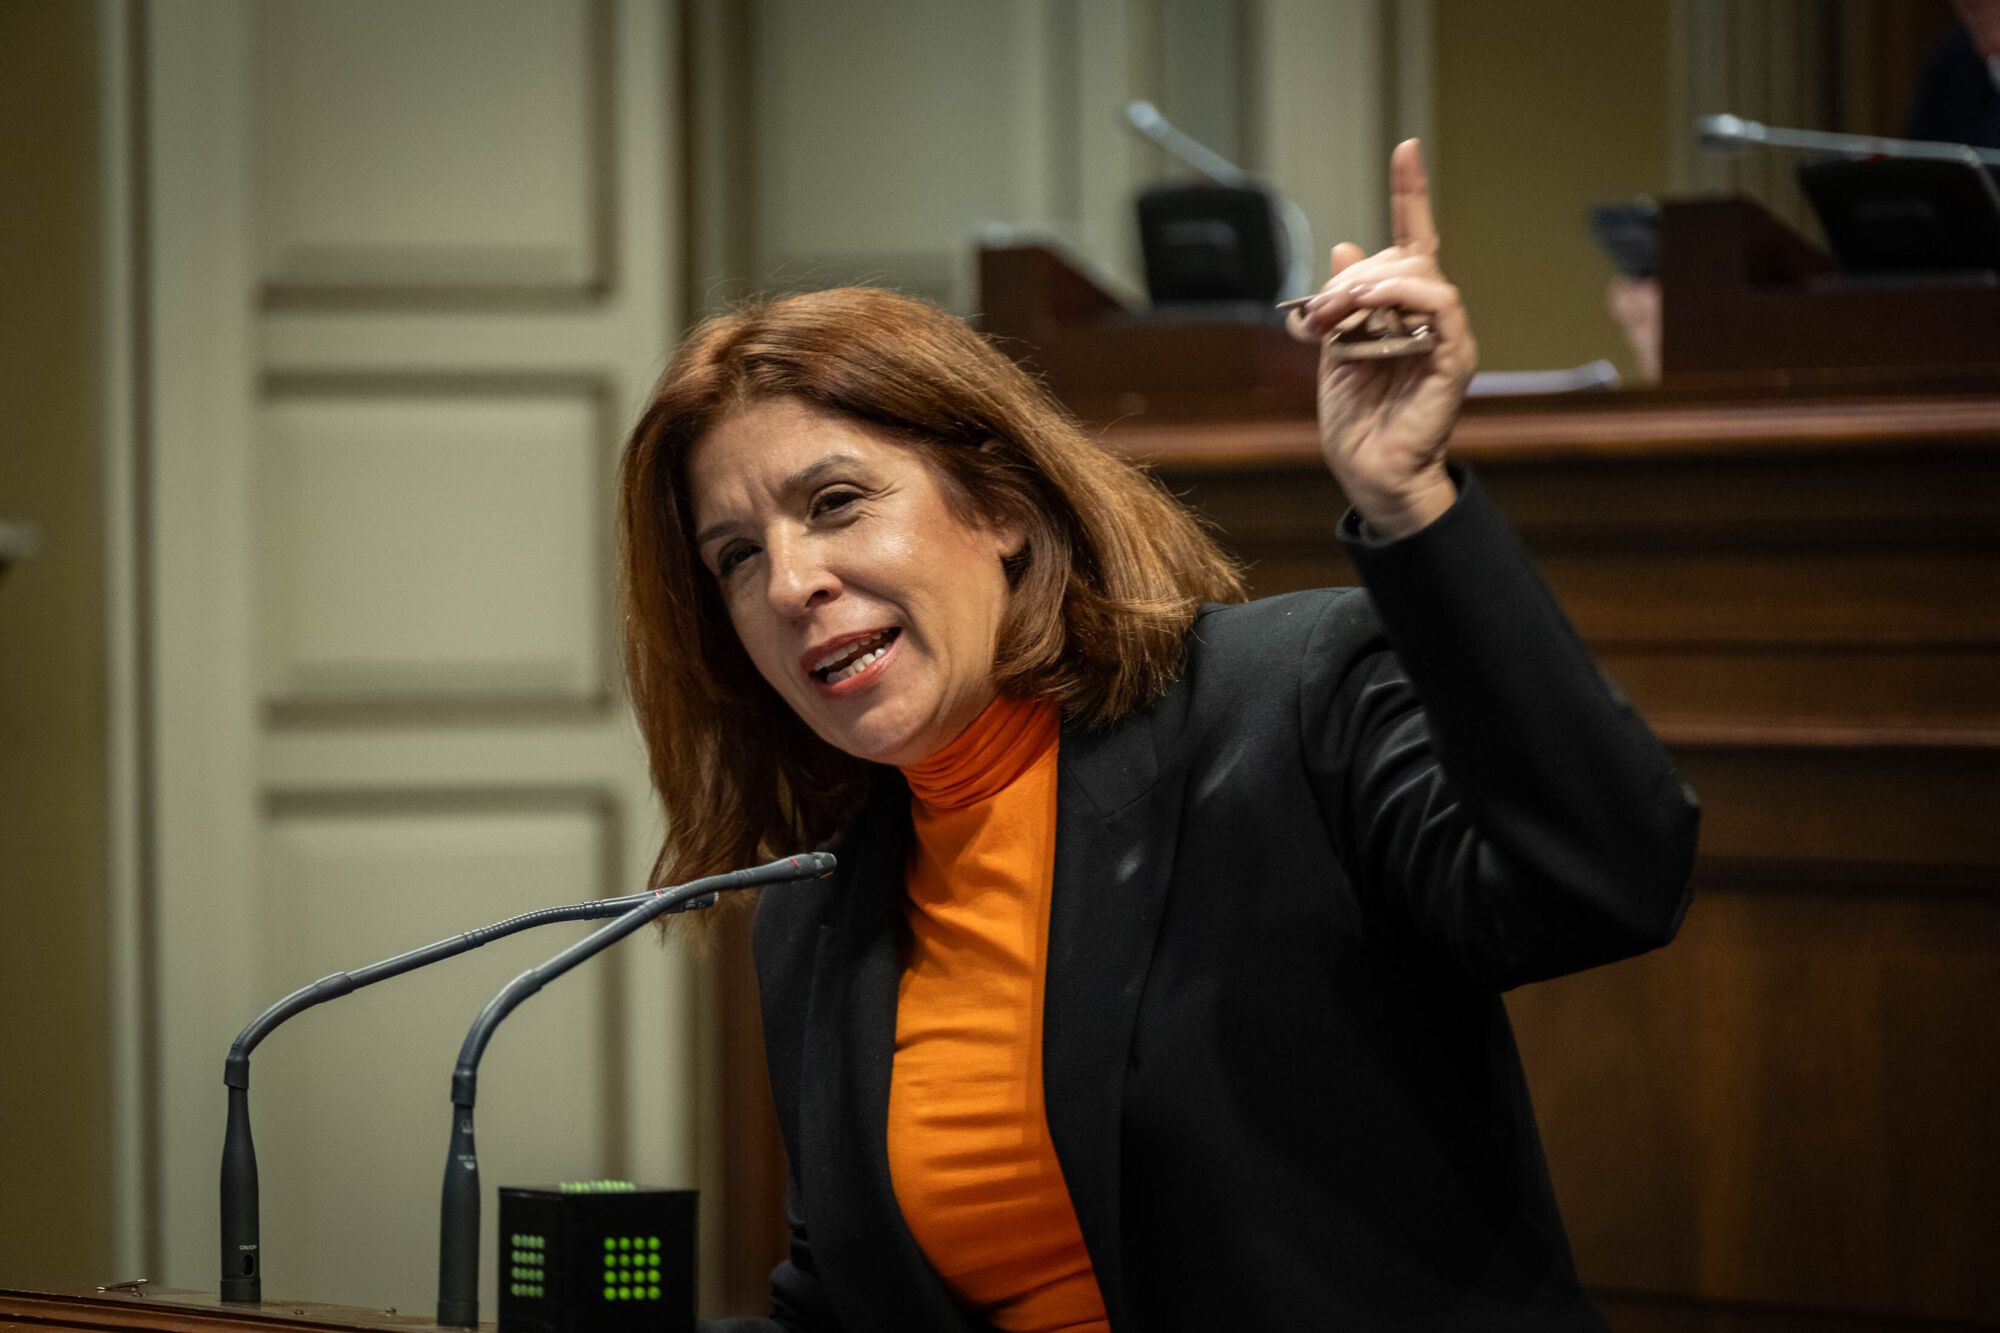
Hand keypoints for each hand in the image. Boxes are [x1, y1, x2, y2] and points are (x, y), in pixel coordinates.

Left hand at [1287, 139, 1475, 539]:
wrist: (1368, 472)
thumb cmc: (1356, 419)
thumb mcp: (1334, 348)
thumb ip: (1342, 301)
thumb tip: (1344, 246)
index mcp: (1404, 310)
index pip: (1414, 240)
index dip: (1411, 193)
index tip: (1406, 148)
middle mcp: (1432, 317)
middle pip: (1403, 258)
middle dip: (1354, 274)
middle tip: (1317, 311)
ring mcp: (1448, 335)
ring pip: (1420, 276)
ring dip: (1370, 285)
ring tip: (1335, 314)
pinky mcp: (1455, 357)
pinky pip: (1441, 307)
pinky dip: (1405, 296)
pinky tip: (1369, 306)